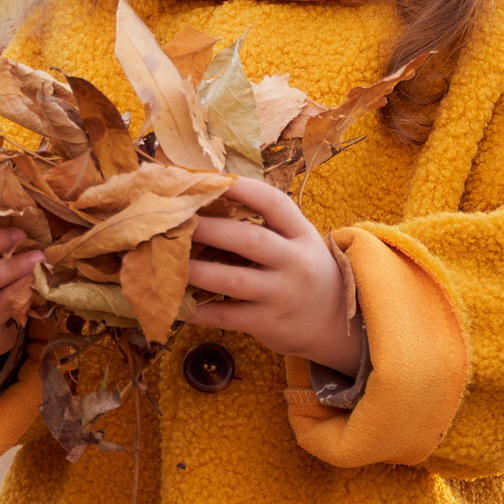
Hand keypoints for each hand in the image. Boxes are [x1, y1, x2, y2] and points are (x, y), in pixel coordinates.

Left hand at [187, 178, 362, 370]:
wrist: (336, 320)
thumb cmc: (304, 270)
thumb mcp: (298, 241)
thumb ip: (266, 224)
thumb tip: (209, 198)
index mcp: (301, 234)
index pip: (274, 203)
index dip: (243, 188)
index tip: (212, 179)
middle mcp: (295, 262)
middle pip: (251, 240)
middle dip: (211, 229)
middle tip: (177, 220)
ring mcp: (282, 295)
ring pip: (235, 281)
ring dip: (198, 270)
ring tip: (168, 261)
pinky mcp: (268, 323)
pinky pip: (227, 316)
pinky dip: (199, 310)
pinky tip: (176, 304)